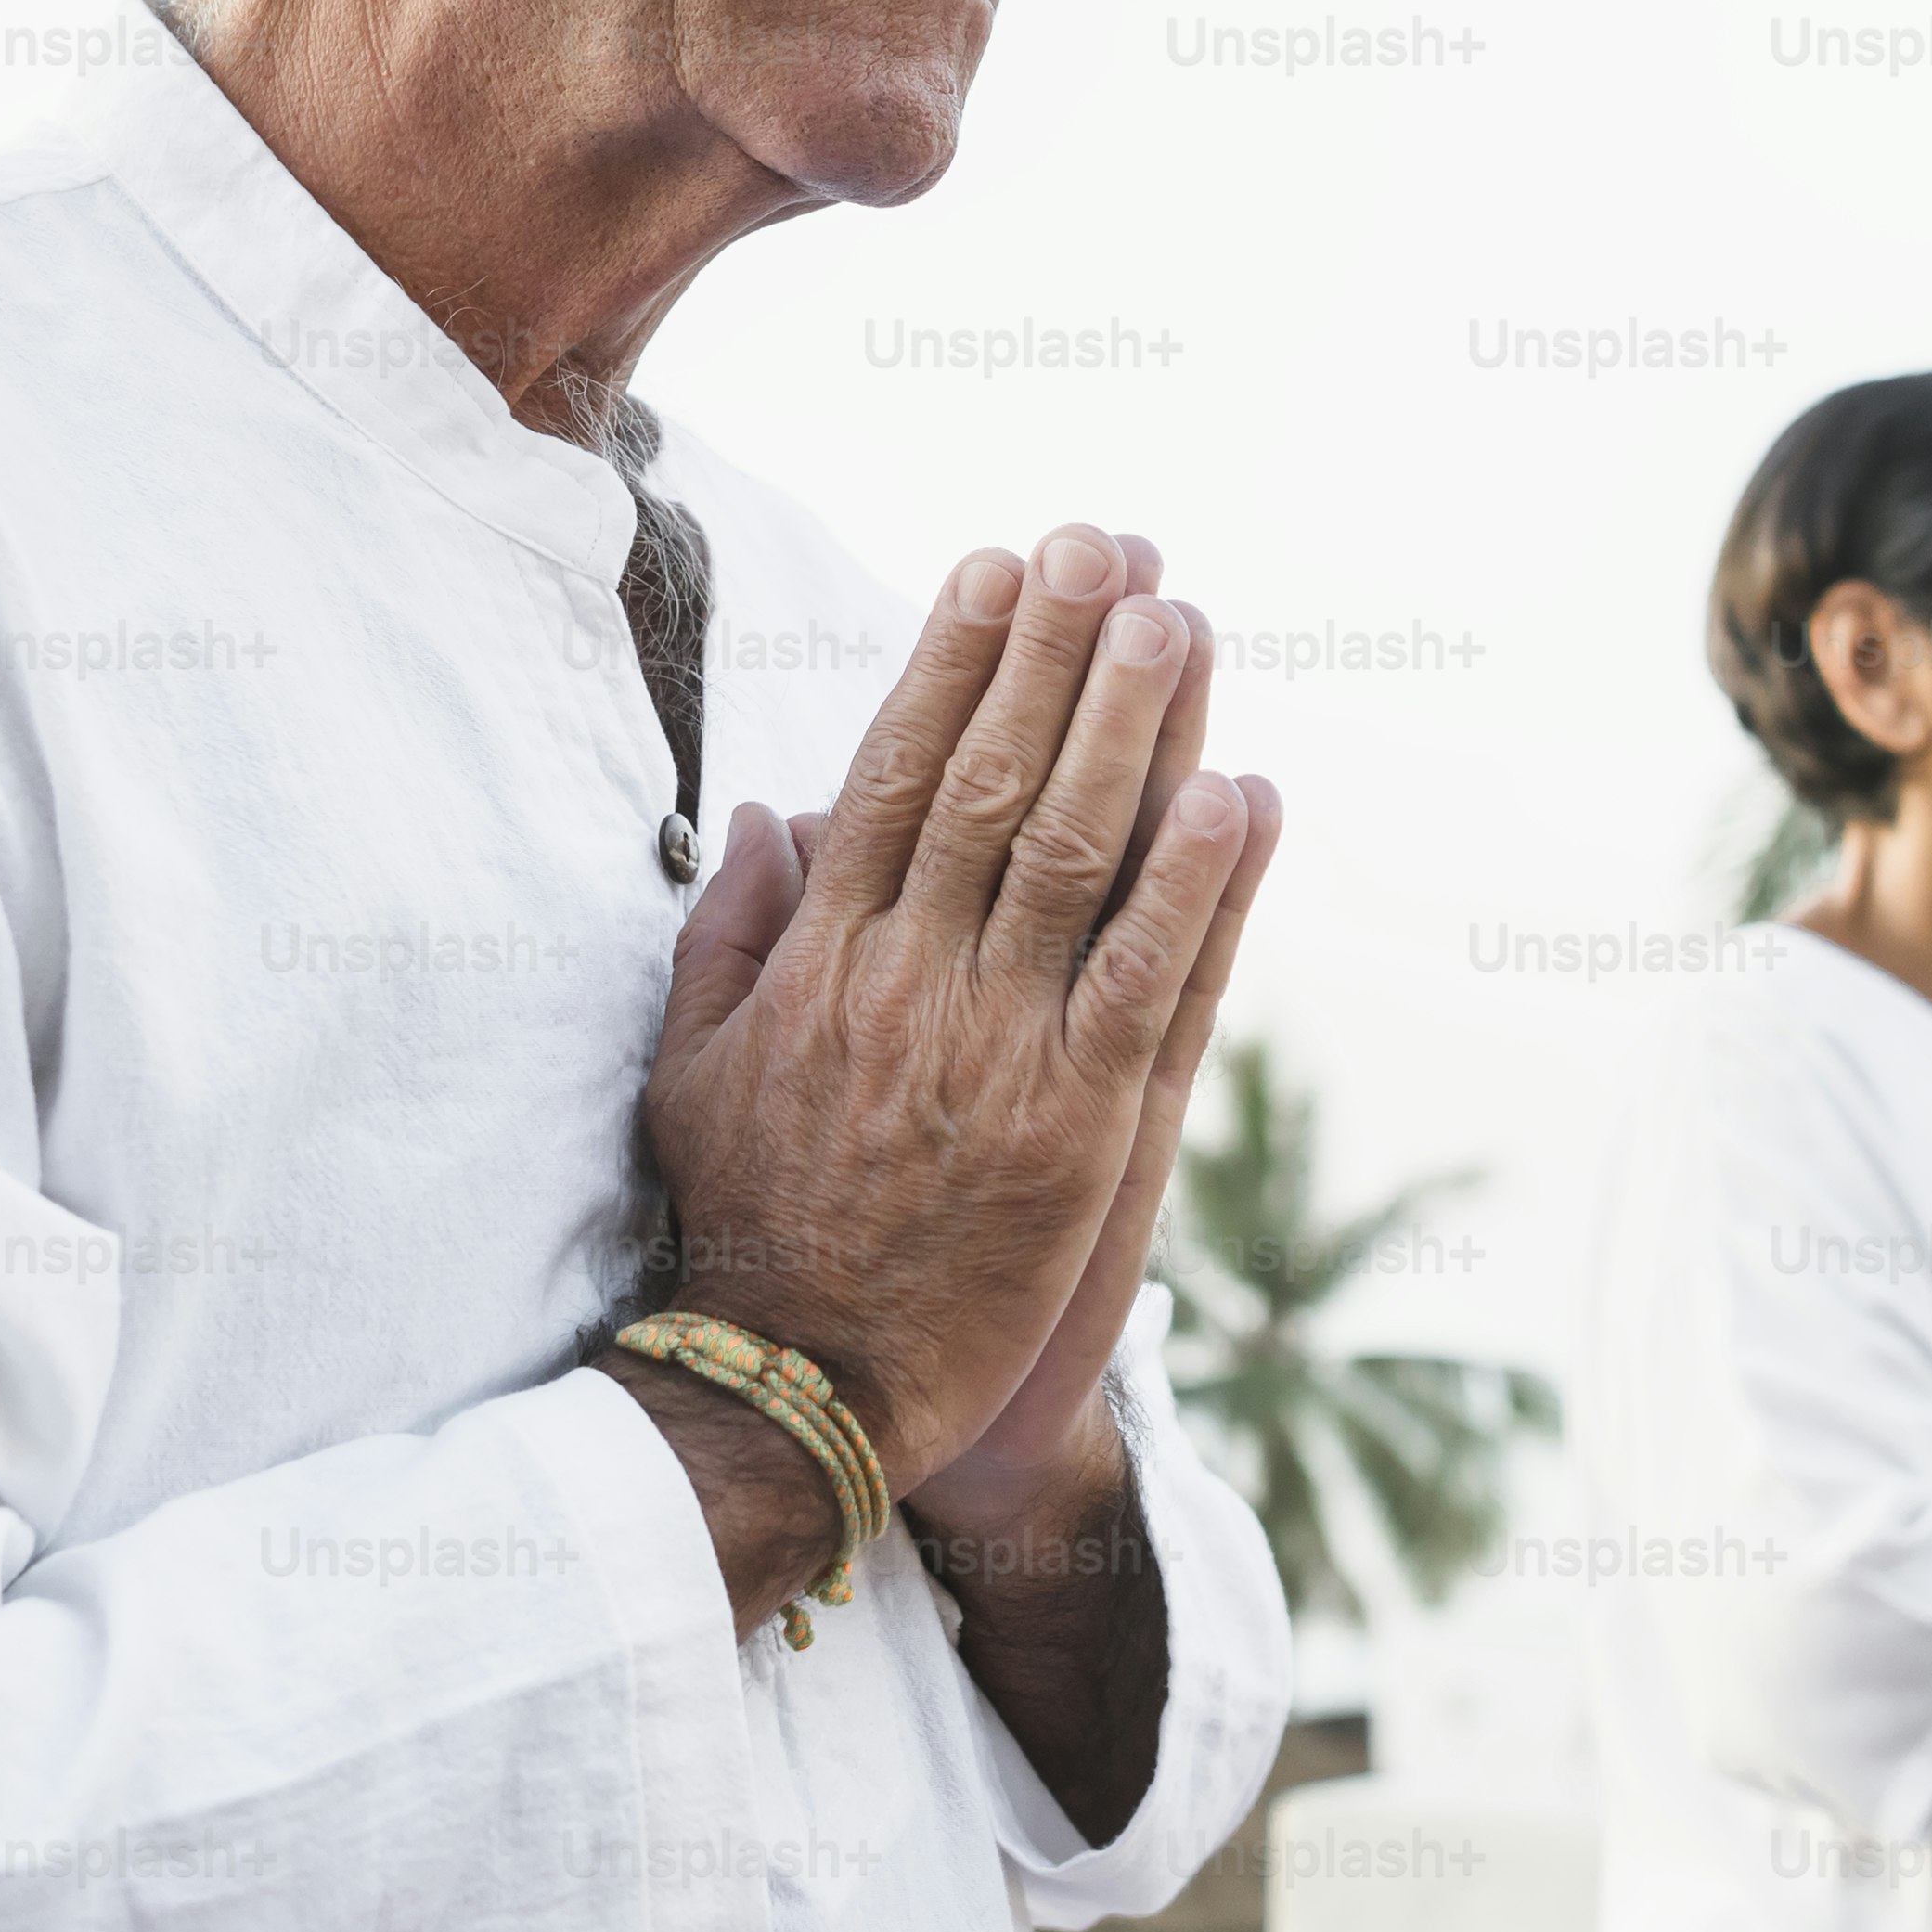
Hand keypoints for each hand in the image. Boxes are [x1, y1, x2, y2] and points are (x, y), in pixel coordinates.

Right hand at [641, 523, 1273, 1502]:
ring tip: (1179, 620)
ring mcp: (997, 1049)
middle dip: (1054, 653)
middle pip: (994, 781)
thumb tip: (765, 813)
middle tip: (1108, 545)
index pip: (893, 772)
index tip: (996, 567)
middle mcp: (911, 981)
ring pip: (1076, 855)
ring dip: (1135, 728)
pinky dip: (1197, 887)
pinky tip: (1241, 795)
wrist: (802, 1387)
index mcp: (823, 959)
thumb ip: (728, 934)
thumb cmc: (748, 1225)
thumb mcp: (690, 1069)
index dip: (951, 663)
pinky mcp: (1076, 1126)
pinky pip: (1147, 980)